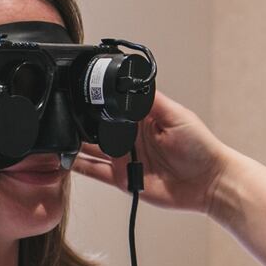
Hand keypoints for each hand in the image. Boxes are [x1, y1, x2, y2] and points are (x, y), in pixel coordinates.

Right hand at [71, 90, 233, 214]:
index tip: (79, 96)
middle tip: (63, 118)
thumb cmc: (200, 148)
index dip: (96, 101)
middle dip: (80, 123)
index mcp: (142, 118)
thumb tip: (131, 82)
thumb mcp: (177, 116)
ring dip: (75, 144)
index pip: (112, 106)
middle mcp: (130, 136)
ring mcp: (124, 158)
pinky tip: (67, 160)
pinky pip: (96, 172)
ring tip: (58, 138)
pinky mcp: (122, 179)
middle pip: (96, 127)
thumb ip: (151, 102)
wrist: (207, 183)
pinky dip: (80, 167)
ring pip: (91, 149)